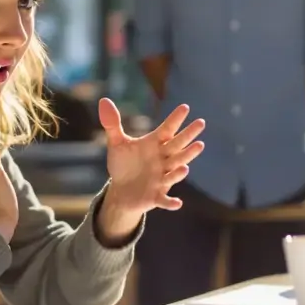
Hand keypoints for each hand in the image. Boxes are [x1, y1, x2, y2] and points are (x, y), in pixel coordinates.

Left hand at [99, 98, 204, 215]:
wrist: (121, 191)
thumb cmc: (123, 164)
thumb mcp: (117, 144)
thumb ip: (112, 124)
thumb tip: (103, 101)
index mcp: (154, 145)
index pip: (167, 130)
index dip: (175, 119)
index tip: (185, 107)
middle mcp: (162, 160)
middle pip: (177, 147)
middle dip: (188, 136)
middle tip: (201, 123)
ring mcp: (161, 178)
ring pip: (175, 170)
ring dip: (184, 163)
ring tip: (195, 152)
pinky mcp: (156, 196)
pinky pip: (165, 200)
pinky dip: (170, 202)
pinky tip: (177, 203)